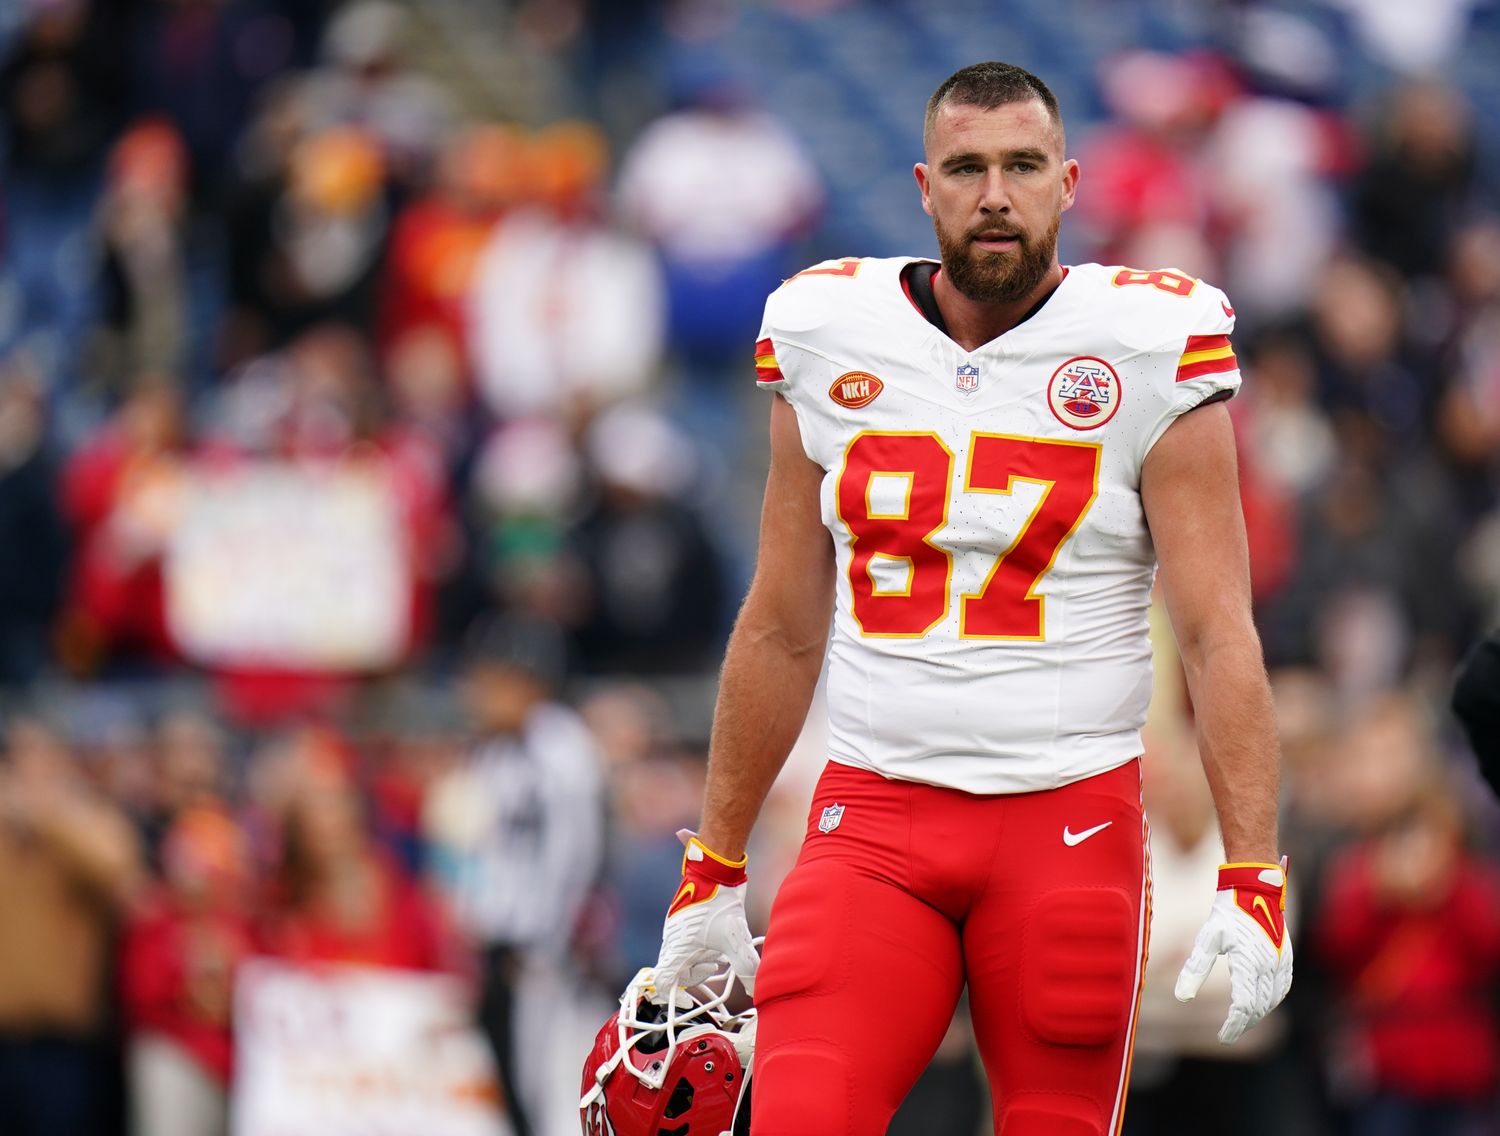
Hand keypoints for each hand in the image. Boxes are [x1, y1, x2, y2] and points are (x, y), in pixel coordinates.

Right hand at [648, 830, 759, 1002]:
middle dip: (696, 974)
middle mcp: (672, 939)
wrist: (714, 869)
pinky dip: (699, 947)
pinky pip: (685, 941)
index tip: (688, 1000)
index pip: (662, 981)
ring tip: (719, 954)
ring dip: (698, 960)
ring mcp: (675, 928)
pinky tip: (717, 939)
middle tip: (715, 966)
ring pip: (681, 955)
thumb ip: (746, 966)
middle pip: (675, 970)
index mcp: (678, 948)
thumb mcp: (736, 939)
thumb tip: (755, 989)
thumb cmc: (720, 903)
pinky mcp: (682, 918)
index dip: (672, 996)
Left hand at [1174, 858, 1292, 1043]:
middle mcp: (1269, 966)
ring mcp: (1281, 962)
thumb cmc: (1227, 913)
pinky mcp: (1286, 957)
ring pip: (1273, 999)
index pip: (1243, 1007)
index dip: (1233, 1026)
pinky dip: (1272, 1000)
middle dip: (1244, 1023)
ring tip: (1241, 1021)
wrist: (1254, 889)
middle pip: (1259, 1007)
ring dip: (1258, 1013)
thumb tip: (1181, 997)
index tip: (1223, 1037)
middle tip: (1228, 1032)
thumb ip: (1195, 969)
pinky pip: (1283, 987)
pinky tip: (1261, 1003)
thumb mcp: (1207, 939)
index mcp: (1249, 964)